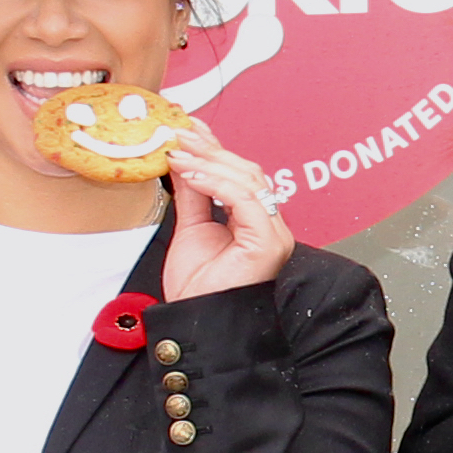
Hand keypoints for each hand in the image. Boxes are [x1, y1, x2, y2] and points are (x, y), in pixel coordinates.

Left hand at [159, 121, 293, 299]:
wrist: (194, 322)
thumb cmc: (197, 289)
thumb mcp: (190, 228)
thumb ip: (192, 194)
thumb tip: (184, 160)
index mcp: (257, 222)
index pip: (241, 175)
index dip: (216, 149)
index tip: (189, 130)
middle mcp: (271, 225)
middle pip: (248, 172)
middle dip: (212, 150)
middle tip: (180, 135)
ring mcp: (274, 234)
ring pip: (250, 180)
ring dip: (210, 162)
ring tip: (179, 154)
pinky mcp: (268, 242)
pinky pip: (246, 200)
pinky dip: (217, 183)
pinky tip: (191, 175)